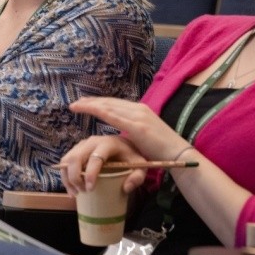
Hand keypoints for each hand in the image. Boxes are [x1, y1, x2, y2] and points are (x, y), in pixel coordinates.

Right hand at [58, 134, 145, 194]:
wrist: (125, 145)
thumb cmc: (131, 156)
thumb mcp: (140, 166)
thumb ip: (138, 177)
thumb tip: (125, 188)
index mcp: (108, 143)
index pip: (95, 158)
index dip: (91, 174)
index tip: (90, 189)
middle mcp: (93, 141)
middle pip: (76, 158)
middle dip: (75, 177)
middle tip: (82, 192)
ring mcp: (83, 144)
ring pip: (67, 159)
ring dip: (68, 177)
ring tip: (76, 193)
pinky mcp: (77, 149)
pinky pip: (65, 161)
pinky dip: (65, 175)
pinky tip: (72, 188)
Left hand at [69, 96, 188, 180]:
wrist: (178, 152)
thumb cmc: (163, 149)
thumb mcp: (146, 136)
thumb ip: (135, 131)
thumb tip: (125, 132)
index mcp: (140, 110)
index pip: (115, 103)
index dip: (100, 102)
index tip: (86, 102)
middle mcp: (138, 109)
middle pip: (110, 102)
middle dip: (92, 101)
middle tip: (76, 102)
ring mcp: (138, 116)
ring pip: (109, 106)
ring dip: (91, 105)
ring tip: (76, 106)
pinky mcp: (138, 126)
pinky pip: (114, 116)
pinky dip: (100, 111)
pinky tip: (90, 110)